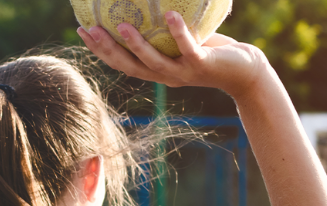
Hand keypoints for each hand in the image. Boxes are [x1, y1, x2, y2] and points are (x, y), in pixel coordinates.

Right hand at [77, 11, 267, 96]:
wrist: (245, 73)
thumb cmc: (214, 53)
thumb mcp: (186, 41)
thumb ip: (165, 30)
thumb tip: (148, 3)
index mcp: (158, 71)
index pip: (122, 64)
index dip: (100, 51)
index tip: (81, 32)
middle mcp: (167, 77)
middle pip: (130, 66)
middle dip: (108, 50)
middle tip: (89, 30)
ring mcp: (184, 73)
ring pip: (155, 61)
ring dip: (137, 45)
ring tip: (122, 26)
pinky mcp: (202, 65)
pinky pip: (188, 47)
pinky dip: (178, 32)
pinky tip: (169, 14)